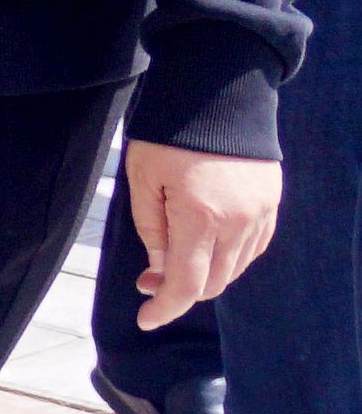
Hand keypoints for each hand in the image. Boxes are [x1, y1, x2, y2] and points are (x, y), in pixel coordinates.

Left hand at [125, 140, 283, 333]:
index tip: (146, 320)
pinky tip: (204, 247)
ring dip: (204, 275)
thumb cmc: (169, 134)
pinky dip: (228, 258)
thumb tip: (160, 270)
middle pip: (213, 282)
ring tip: (170, 261)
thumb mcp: (143, 180)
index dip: (165, 307)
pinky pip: (252, 248)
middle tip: (147, 279)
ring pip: (234, 268)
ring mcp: (260, 213)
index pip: (187, 284)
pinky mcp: (271, 203)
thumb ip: (152, 230)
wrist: (218, 93)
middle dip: (179, 290)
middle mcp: (238, 222)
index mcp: (201, 217)